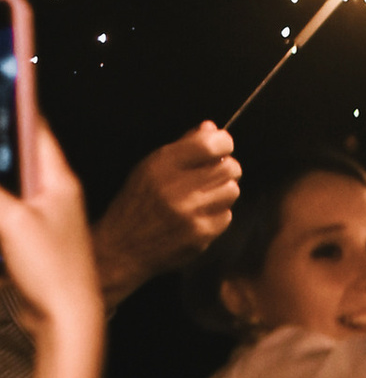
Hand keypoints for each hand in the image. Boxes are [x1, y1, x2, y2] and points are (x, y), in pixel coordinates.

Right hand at [0, 115, 101, 346]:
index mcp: (58, 179)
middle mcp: (55, 191)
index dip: (13, 108)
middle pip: (20, 152)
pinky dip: (0, 197)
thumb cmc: (51, 270)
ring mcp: (45, 215)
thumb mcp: (11, 222)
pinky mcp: (34, 238)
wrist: (68, 320)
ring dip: (0, 169)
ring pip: (14, 179)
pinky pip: (10, 206)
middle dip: (1, 139)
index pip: (34, 128)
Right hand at [90, 121, 239, 305]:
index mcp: (162, 165)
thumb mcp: (149, 168)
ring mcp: (190, 214)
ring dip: (222, 192)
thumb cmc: (135, 205)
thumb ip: (183, 146)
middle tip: (214, 174)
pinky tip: (198, 217)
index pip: (212, 144)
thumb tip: (211, 128)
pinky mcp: (199, 236)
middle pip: (229, 167)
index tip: (221, 147)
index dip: (223, 143)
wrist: (121, 249)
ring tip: (204, 197)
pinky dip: (217, 215)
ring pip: (232, 191)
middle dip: (226, 168)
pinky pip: (226, 216)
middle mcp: (177, 188)